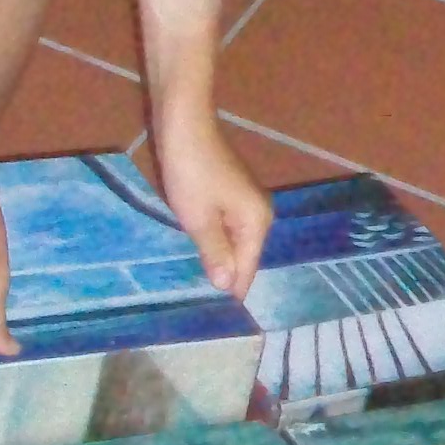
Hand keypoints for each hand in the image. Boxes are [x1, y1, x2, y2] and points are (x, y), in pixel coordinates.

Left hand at [157, 117, 272, 300]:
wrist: (184, 124)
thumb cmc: (192, 172)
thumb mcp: (199, 219)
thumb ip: (215, 253)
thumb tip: (227, 286)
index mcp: (257, 221)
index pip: (247, 268)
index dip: (233, 292)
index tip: (218, 319)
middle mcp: (260, 213)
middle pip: (244, 256)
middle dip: (226, 277)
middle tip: (202, 307)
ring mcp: (246, 201)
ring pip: (234, 242)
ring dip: (217, 258)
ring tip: (198, 285)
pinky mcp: (230, 192)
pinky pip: (225, 227)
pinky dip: (213, 240)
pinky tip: (197, 251)